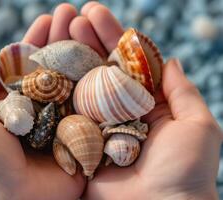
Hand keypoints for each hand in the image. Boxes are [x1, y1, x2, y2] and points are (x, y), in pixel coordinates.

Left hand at [0, 4, 84, 199]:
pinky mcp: (81, 141)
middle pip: (57, 69)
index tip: (48, 18)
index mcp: (18, 103)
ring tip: (90, 25)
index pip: (31, 64)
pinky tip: (108, 62)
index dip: (38, 40)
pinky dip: (101, 88)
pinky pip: (94, 112)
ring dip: (83, 55)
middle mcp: (43, 111)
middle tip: (72, 13)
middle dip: (63, 40)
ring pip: (77, 84)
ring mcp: (64, 124)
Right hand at [70, 2, 222, 199]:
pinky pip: (66, 111)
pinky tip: (47, 62)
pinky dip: (57, 88)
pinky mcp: (78, 141)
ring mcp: (96, 125)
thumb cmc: (185, 172)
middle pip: (100, 69)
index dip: (112, 35)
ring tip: (58, 27)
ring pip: (81, 84)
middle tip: (73, 15)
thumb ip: (182, 91)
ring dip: (70, 56)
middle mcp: (118, 112)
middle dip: (87, 40)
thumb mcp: (196, 125)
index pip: (126, 62)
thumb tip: (171, 59)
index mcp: (146, 104)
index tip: (95, 12)